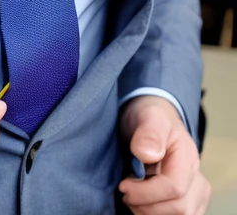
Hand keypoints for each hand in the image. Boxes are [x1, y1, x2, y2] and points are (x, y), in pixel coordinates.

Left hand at [119, 95, 210, 214]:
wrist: (153, 123)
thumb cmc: (150, 119)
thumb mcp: (148, 116)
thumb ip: (149, 132)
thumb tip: (148, 154)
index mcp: (188, 157)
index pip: (174, 188)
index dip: (146, 193)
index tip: (123, 186)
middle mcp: (197, 179)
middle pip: (178, 209)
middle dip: (146, 205)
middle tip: (125, 191)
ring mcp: (196, 194)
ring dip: (150, 213)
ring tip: (133, 197)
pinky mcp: (190, 204)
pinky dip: (155, 214)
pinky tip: (142, 203)